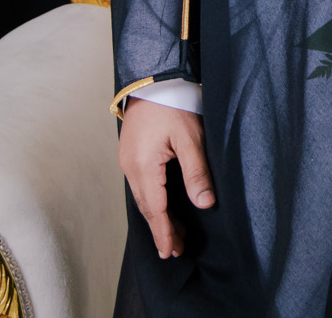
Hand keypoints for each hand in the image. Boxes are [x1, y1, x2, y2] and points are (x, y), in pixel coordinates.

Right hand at [118, 98, 213, 258]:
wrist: (153, 79)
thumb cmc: (174, 104)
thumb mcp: (190, 138)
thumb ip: (196, 172)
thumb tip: (204, 203)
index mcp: (143, 165)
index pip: (155, 209)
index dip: (164, 232)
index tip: (170, 251)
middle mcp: (129, 166)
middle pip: (146, 207)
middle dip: (161, 229)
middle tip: (174, 250)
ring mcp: (127, 159)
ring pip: (143, 197)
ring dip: (157, 216)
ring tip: (172, 234)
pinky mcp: (130, 153)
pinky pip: (141, 184)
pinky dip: (152, 200)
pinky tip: (162, 207)